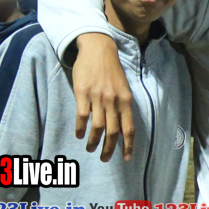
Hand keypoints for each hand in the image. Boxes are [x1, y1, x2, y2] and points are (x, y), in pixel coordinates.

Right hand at [72, 33, 134, 161]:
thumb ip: (123, 106)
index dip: (128, 145)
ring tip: (90, 149)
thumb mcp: (124, 87)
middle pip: (113, 132)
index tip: (127, 158)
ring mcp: (98, 97)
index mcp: (126, 100)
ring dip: (94, 142)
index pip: (129, 128)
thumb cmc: (112, 70)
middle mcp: (113, 101)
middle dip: (109, 149)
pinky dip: (80, 128)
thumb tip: (122, 126)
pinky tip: (79, 135)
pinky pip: (82, 116)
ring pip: (97, 127)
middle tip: (105, 159)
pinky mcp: (83, 93)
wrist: (98, 48)